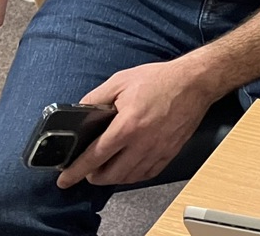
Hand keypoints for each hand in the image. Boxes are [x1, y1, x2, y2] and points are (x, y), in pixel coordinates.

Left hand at [57, 60, 218, 188]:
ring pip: (129, 177)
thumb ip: (95, 98)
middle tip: (87, 171)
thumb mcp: (120, 81)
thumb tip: (78, 114)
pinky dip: (134, 176)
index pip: (95, 156)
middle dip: (94, 177)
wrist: (195, 82)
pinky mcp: (170, 152)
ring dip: (114, 178)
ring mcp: (158, 150)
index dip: (76, 171)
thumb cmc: (161, 79)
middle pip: (111, 174)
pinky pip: (148, 174)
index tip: (65, 180)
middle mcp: (143, 142)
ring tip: (106, 169)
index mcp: (128, 125)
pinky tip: (129, 168)